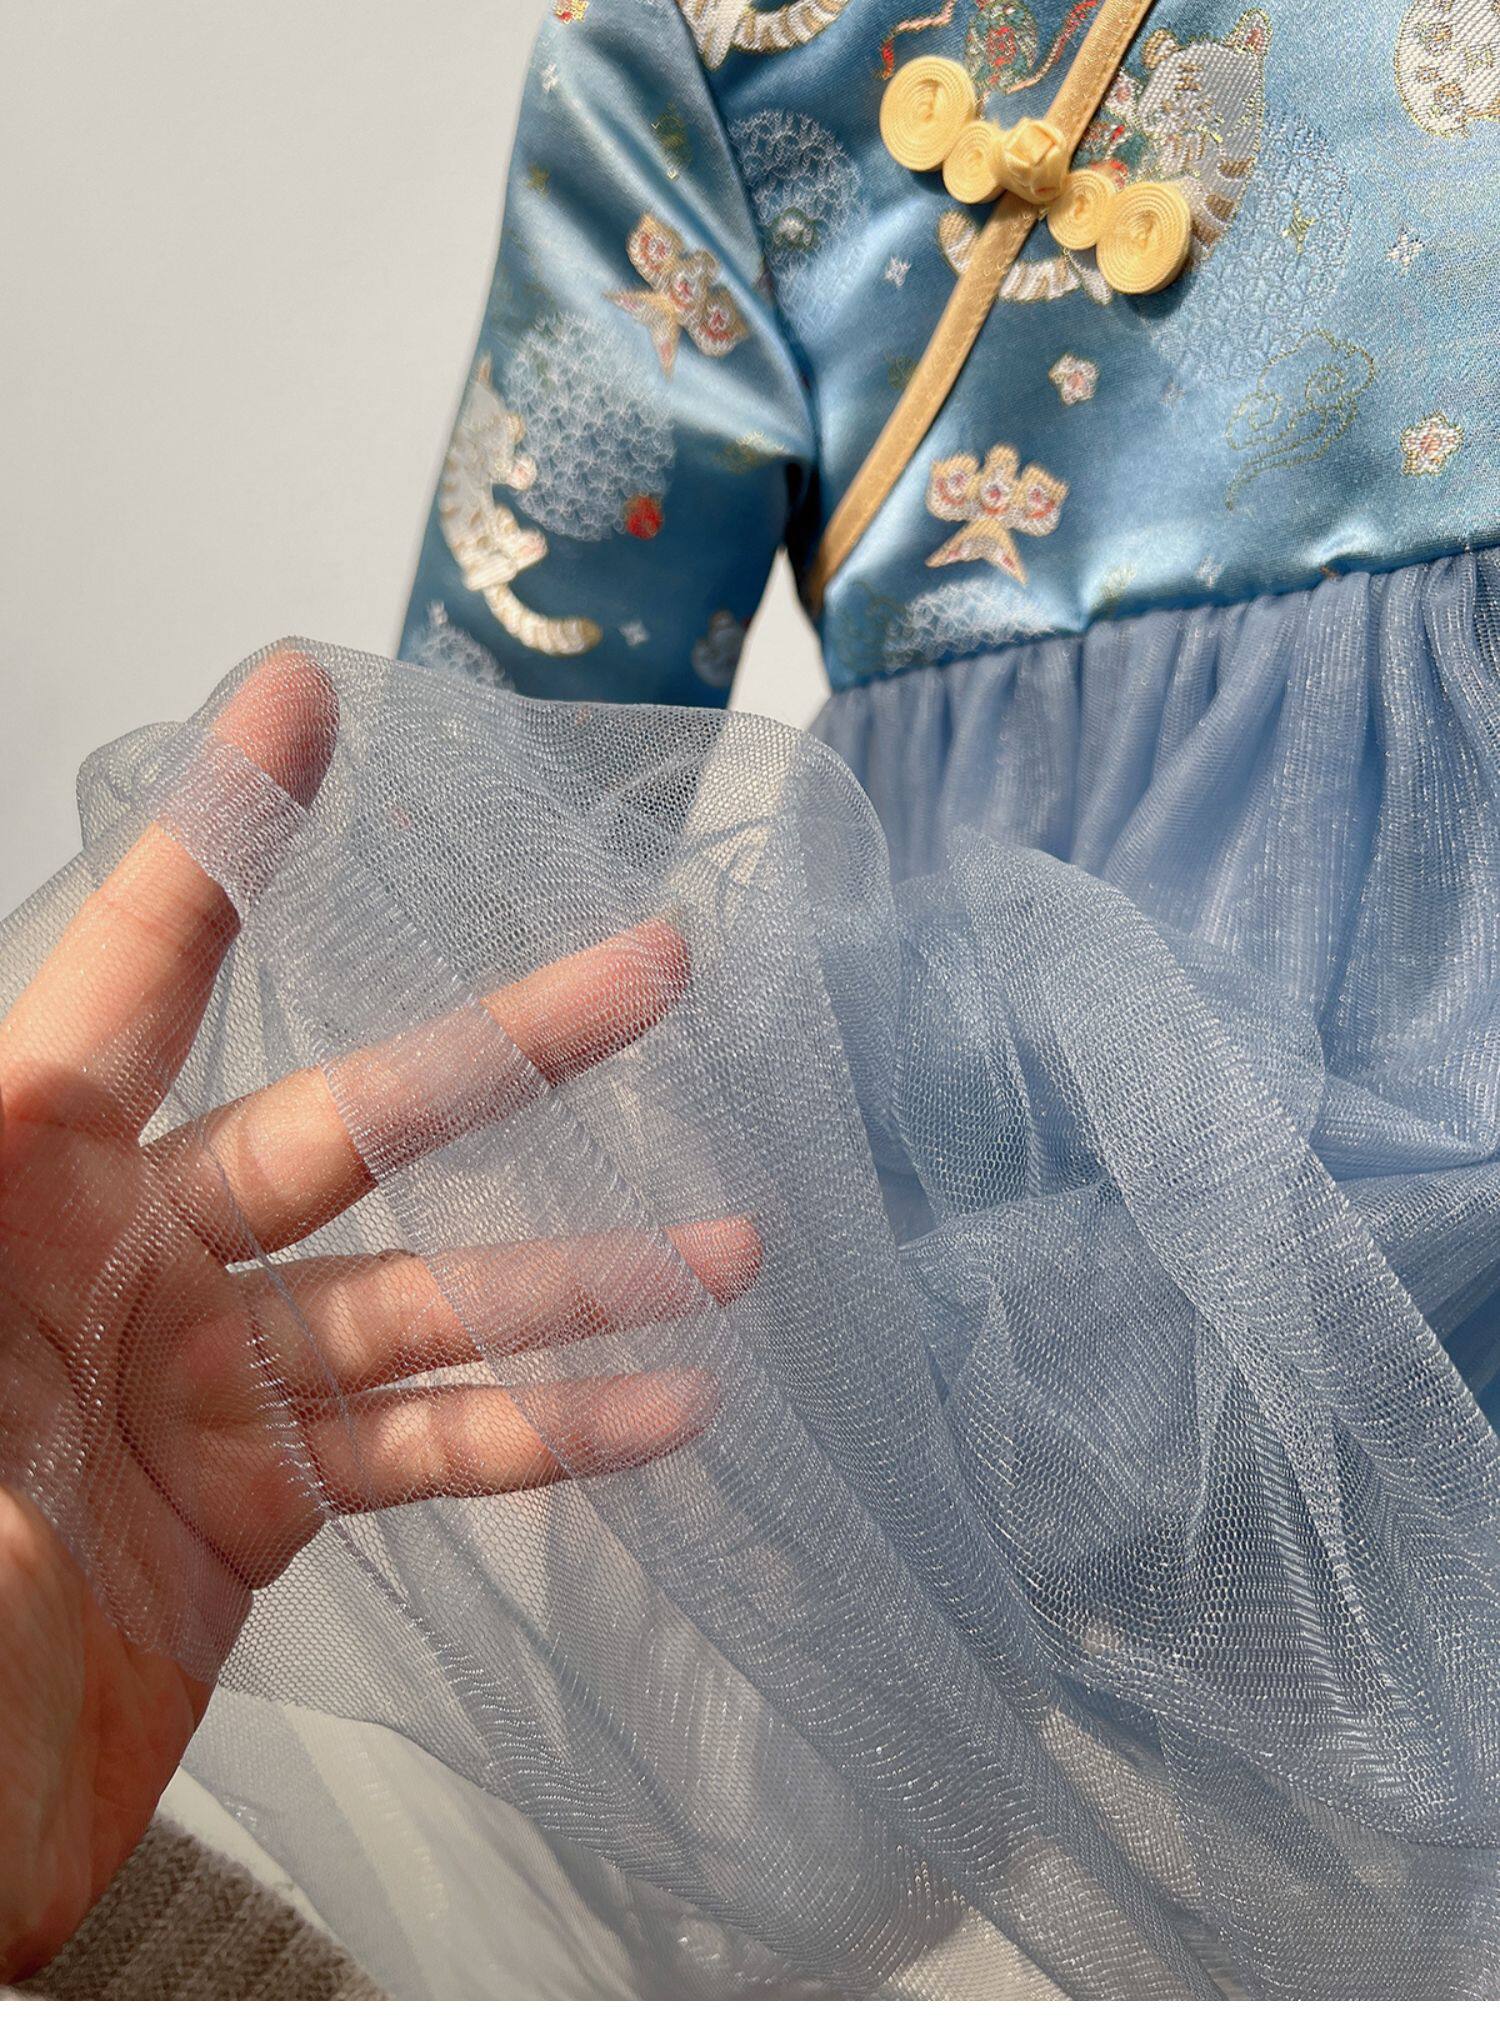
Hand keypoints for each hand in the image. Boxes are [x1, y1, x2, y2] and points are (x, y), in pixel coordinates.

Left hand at [0, 653, 757, 1979]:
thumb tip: (0, 1050)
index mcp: (14, 1187)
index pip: (131, 979)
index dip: (218, 837)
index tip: (299, 701)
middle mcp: (113, 1262)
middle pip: (345, 1122)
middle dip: (510, 1052)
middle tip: (654, 972)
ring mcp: (191, 1388)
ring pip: (420, 1300)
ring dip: (578, 1278)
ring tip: (731, 1247)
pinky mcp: (247, 1509)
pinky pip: (420, 1448)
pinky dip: (542, 1431)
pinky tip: (659, 1412)